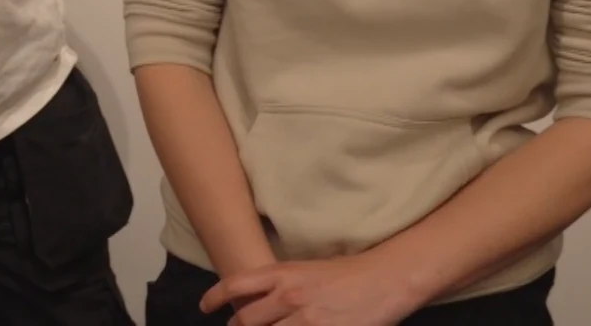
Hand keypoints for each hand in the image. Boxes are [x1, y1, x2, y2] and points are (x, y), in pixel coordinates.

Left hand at [201, 256, 423, 325]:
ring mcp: (306, 318)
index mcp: (283, 273)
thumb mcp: (307, 270)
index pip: (236, 284)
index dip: (214, 297)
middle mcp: (289, 295)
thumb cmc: (348, 273)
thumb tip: (259, 298)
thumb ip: (280, 284)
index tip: (205, 307)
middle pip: (246, 320)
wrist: (385, 279)